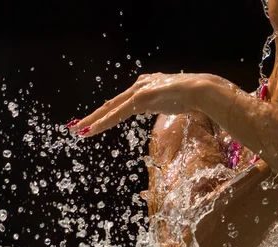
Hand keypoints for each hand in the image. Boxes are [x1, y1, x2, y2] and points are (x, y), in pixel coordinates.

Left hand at [67, 73, 221, 136]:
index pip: (122, 102)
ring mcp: (139, 91)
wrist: (201, 90)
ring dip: (94, 121)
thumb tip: (157, 108)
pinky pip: (119, 113)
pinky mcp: (141, 97)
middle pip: (112, 104)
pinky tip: (93, 129)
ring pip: (111, 109)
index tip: (97, 121)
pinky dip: (105, 122)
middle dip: (93, 116)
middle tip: (77, 126)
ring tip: (79, 130)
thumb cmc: (191, 96)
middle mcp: (139, 85)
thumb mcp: (171, 101)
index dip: (108, 113)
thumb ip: (160, 103)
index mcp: (145, 86)